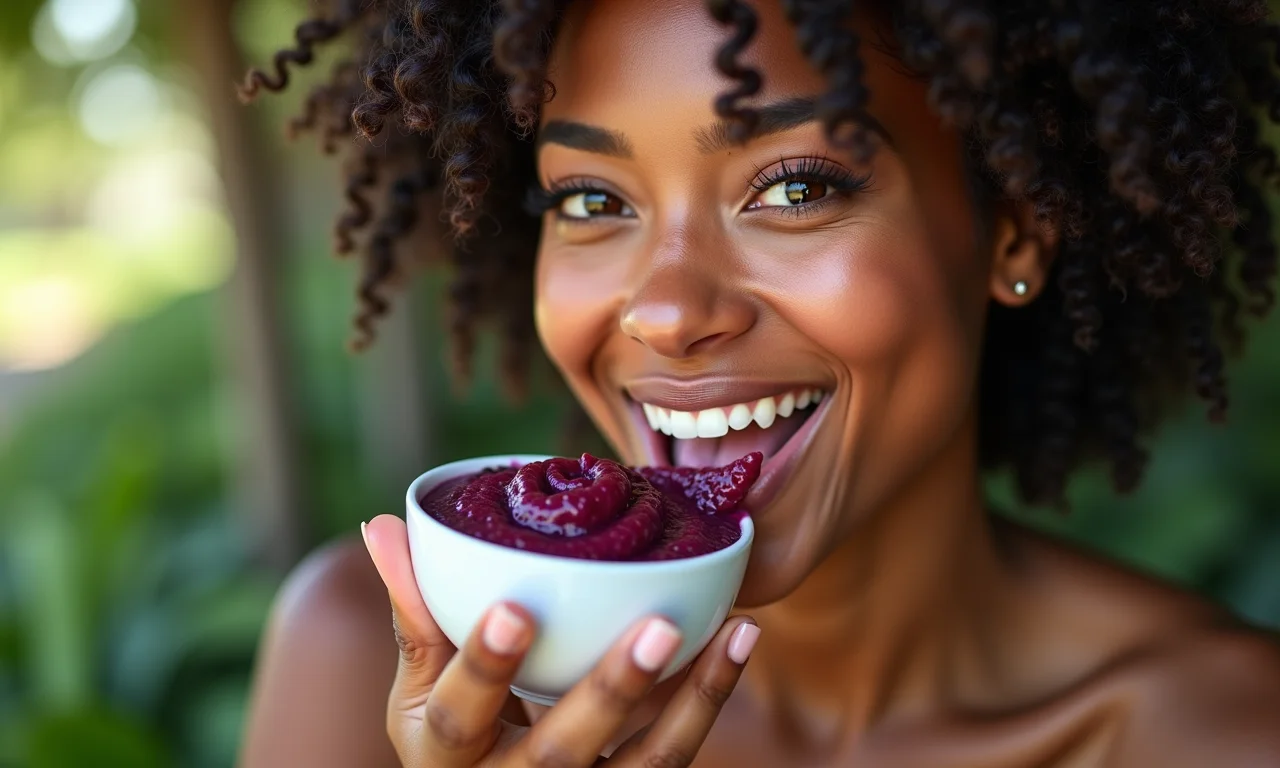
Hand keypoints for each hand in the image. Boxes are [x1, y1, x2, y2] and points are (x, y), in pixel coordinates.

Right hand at [361, 514, 759, 766]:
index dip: (483, 667)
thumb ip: (414, 611)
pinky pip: (673, 757)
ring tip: (731, 632)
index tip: (514, 610)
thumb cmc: (455, 733)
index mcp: (443, 756)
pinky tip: (737, 639)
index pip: (457, 716)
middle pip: (561, 753)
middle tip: (659, 626)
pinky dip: (708, 697)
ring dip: (692, 698)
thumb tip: (379, 524)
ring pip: (641, 765)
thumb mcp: (419, 687)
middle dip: (611, 690)